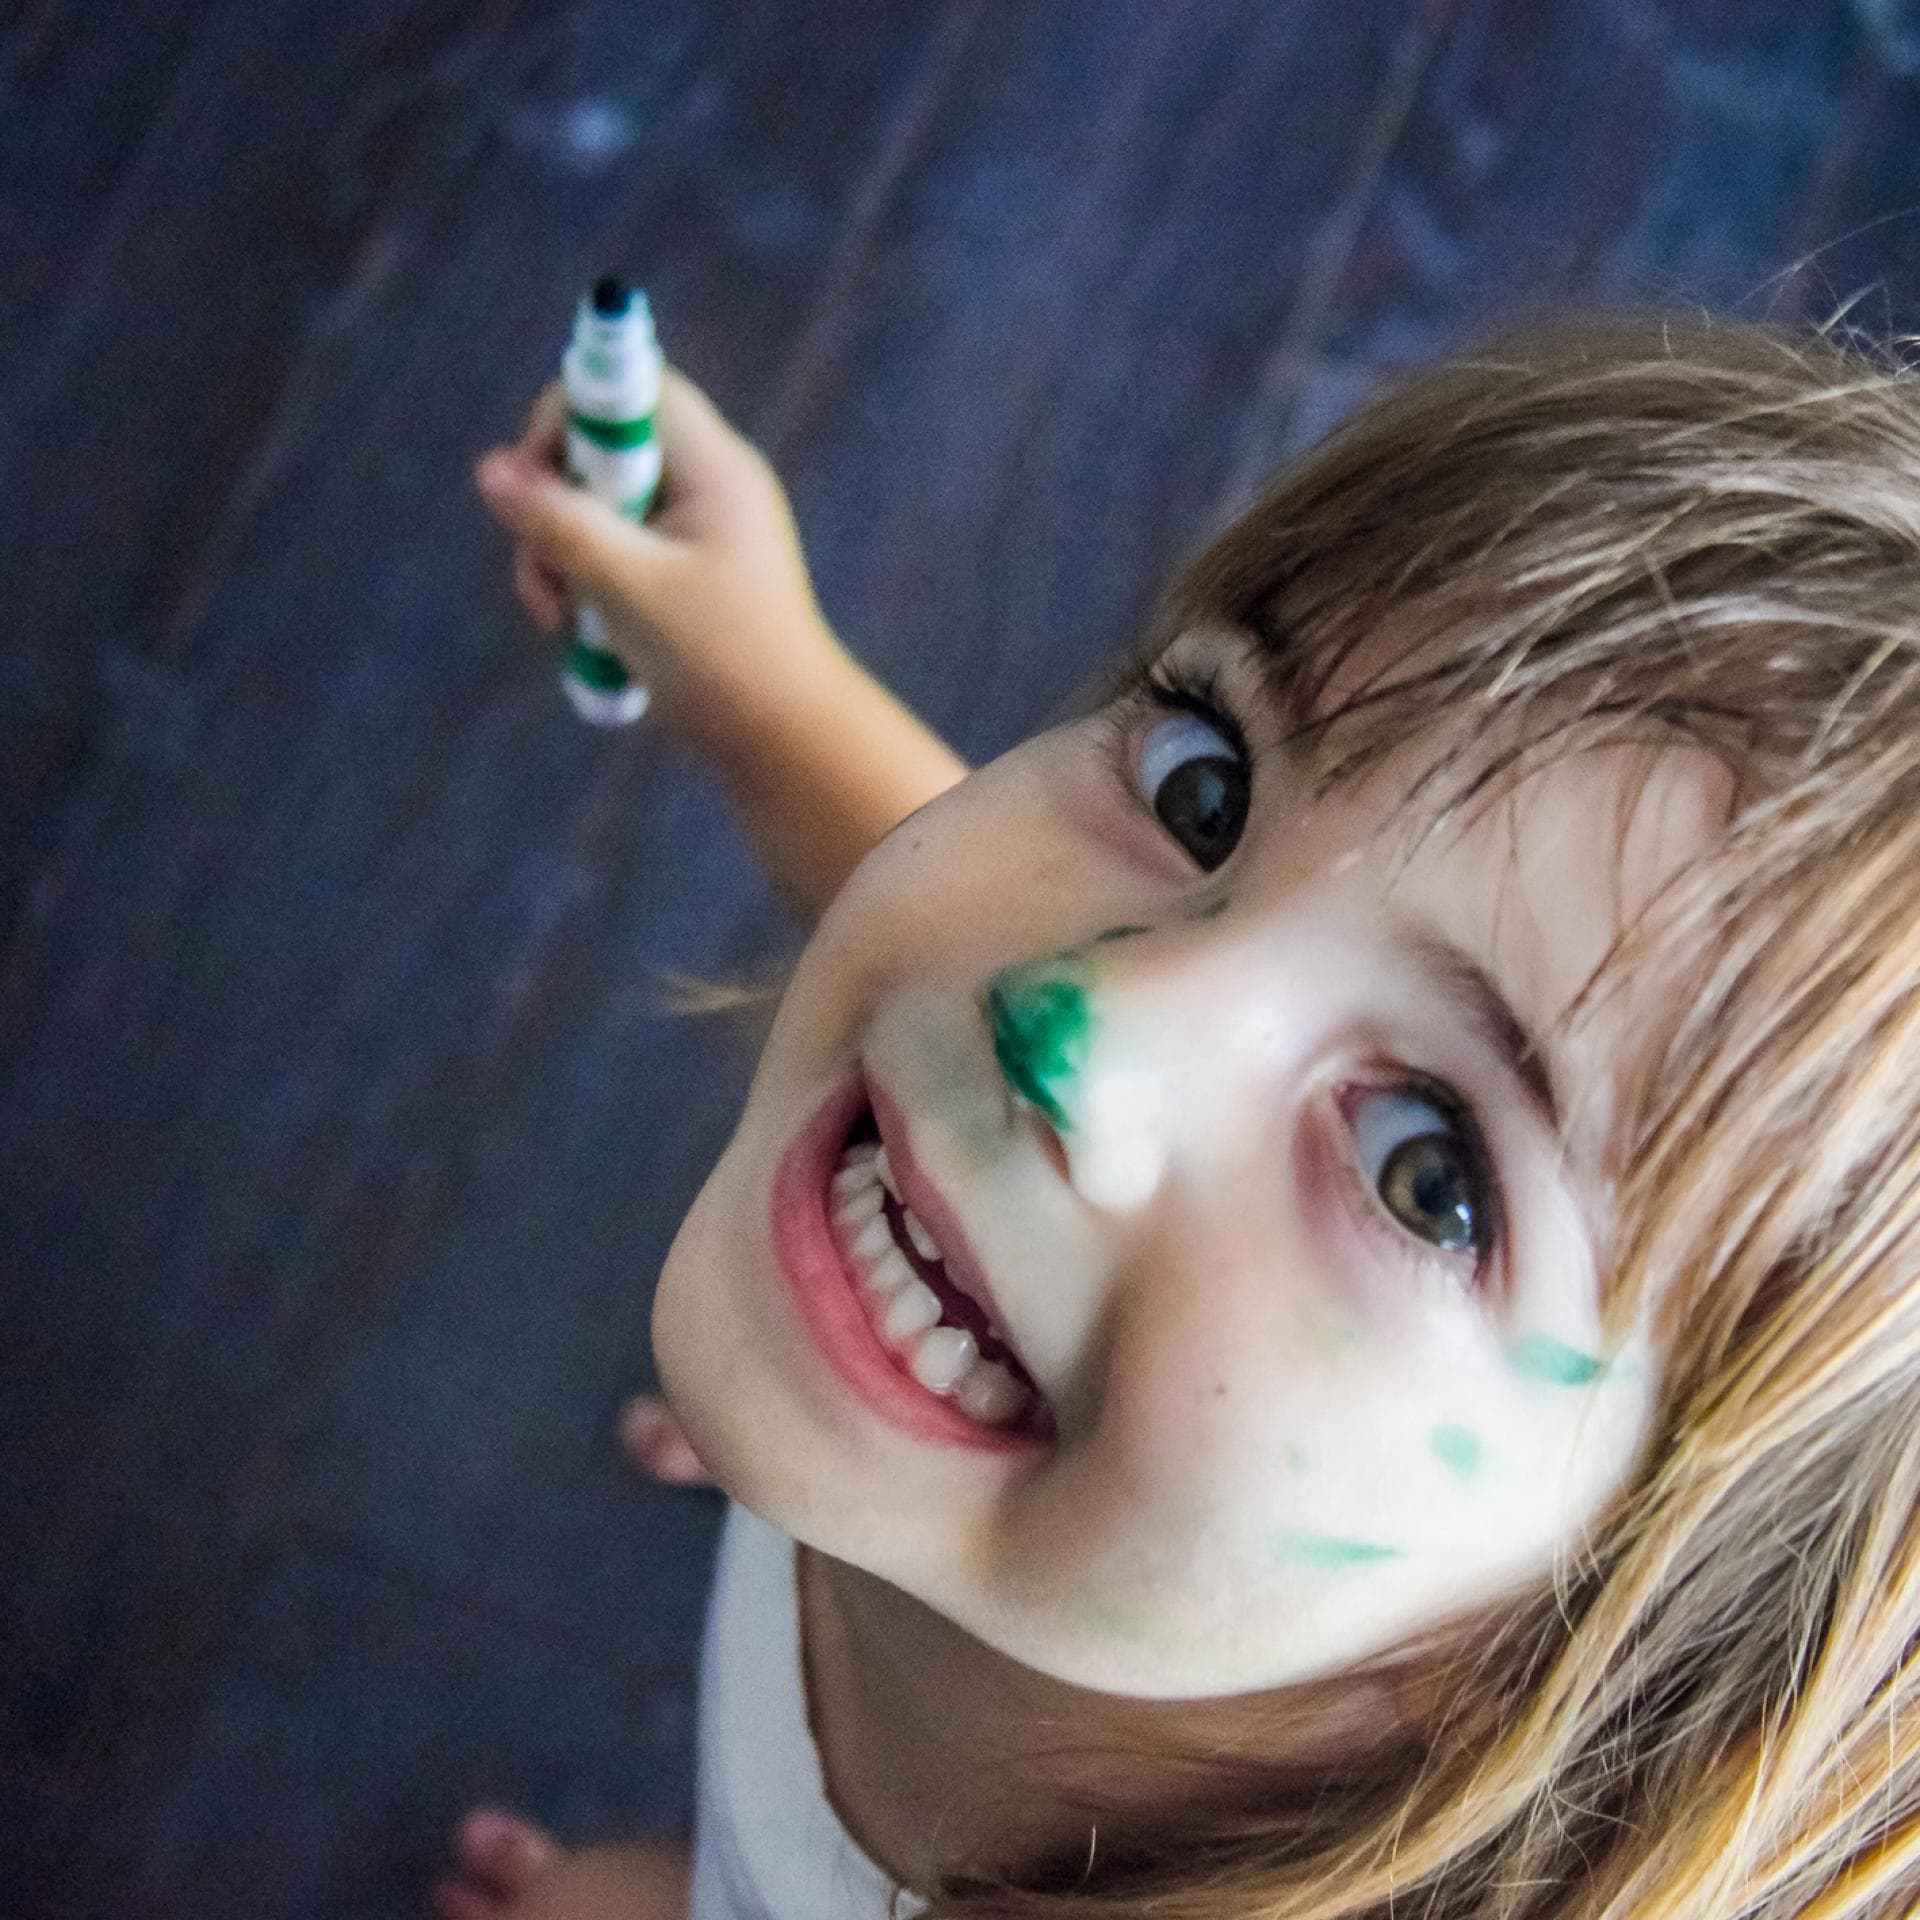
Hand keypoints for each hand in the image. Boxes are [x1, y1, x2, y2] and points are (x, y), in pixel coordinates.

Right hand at [474, 369, 841, 751]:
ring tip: (563, 624)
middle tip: (546, 575)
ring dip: (562, 558)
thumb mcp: (626, 589)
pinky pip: (617, 550)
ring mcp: (699, 528)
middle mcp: (710, 484)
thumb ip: (559, 524)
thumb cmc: (721, 663)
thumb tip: (490, 468)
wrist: (786, 740)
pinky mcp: (685, 570)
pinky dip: (590, 585)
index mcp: (714, 469)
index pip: (631, 390)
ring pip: (599, 507)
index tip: (539, 482)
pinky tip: (585, 637)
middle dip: (554, 509)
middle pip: (601, 451)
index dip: (568, 418)